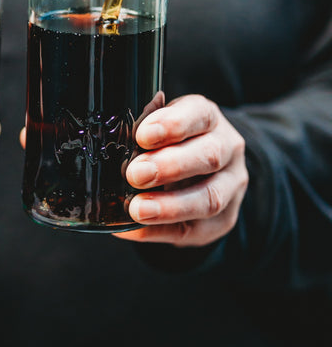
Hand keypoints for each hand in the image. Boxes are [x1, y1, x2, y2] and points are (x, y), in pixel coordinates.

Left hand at [117, 94, 247, 246]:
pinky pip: (195, 229)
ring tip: (137, 210)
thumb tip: (117, 128)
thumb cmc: (169, 142)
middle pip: (209, 156)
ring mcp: (230, 186)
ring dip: (170, 206)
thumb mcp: (158, 124)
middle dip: (170, 167)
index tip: (142, 136)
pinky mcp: (223, 219)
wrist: (199, 172)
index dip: (172, 125)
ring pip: (209, 198)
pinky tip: (134, 229)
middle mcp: (227, 149)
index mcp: (209, 118)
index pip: (199, 115)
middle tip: (135, 174)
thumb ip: (143, 125)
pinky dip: (160, 231)